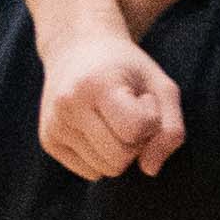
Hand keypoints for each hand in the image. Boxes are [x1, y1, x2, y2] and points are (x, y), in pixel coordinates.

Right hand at [37, 25, 185, 181]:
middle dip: (135, 141)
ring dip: (119, 150)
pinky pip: (90, 172)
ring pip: (105, 170)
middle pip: (121, 158)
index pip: (136, 129)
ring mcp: (54, 125)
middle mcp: (68, 106)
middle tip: (128, 110)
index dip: (150, 119)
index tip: (142, 98)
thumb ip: (171, 129)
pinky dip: (102, 156)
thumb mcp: (161, 85)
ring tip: (111, 117)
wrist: (77, 47)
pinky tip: (96, 126)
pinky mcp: (48, 141)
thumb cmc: (127, 68)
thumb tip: (150, 169)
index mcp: (97, 85)